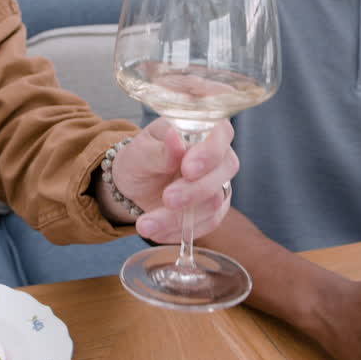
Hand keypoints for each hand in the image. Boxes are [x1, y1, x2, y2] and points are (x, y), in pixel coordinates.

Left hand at [110, 118, 238, 241]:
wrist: (135, 184)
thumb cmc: (140, 158)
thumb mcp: (140, 151)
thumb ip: (160, 149)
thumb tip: (175, 137)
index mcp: (202, 128)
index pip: (221, 133)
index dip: (209, 152)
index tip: (188, 168)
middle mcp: (218, 155)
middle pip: (225, 170)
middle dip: (195, 189)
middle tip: (168, 199)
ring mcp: (219, 183)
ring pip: (214, 202)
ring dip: (179, 217)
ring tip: (146, 224)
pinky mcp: (215, 209)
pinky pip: (207, 223)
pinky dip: (179, 230)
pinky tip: (154, 231)